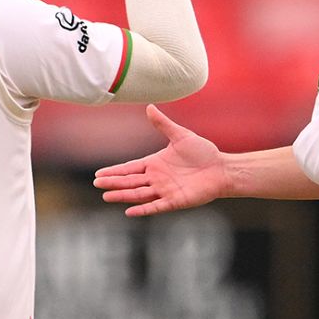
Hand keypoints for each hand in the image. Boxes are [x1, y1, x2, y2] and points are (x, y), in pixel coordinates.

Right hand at [94, 105, 227, 215]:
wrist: (221, 168)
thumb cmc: (203, 152)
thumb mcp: (180, 135)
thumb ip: (163, 124)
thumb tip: (149, 107)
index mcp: (155, 164)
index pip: (130, 168)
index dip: (115, 171)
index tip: (98, 175)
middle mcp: (157, 178)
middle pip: (130, 181)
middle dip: (113, 183)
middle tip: (97, 184)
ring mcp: (164, 190)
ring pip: (139, 194)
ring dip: (123, 196)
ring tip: (106, 196)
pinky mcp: (175, 201)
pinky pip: (155, 206)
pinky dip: (143, 209)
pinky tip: (129, 211)